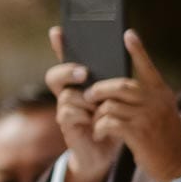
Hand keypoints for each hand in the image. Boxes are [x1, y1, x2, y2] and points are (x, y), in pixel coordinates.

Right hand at [45, 27, 119, 181]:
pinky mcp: (66, 125)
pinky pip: (69, 112)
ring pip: (68, 95)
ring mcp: (64, 109)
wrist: (106, 150)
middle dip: (67, 70)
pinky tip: (96, 120)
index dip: (60, 46)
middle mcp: (68, 94)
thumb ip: (114, 80)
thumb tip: (125, 51)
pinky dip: (84, 115)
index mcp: (80, 84)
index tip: (58, 31)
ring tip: (101, 109)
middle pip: (55, 75)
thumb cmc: (112, 120)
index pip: (66, 60)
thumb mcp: (115, 98)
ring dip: (86, 100)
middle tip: (84, 72)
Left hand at [83, 32, 180, 181]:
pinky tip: (100, 133)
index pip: (148, 67)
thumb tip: (122, 87)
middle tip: (89, 96)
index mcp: (161, 93)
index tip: (128, 34)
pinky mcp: (138, 133)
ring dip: (98, 113)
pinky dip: (100, 127)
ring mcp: (148, 116)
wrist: (179, 165)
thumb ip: (147, 98)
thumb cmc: (164, 139)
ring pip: (111, 104)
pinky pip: (109, 122)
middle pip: (120, 85)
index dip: (137, 50)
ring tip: (96, 121)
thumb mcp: (162, 112)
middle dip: (99, 89)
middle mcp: (156, 101)